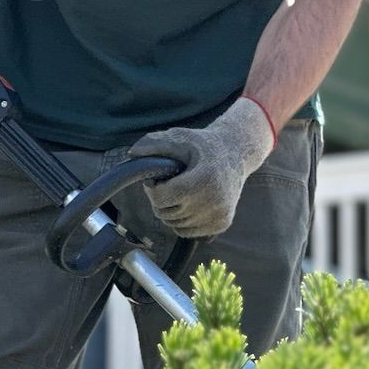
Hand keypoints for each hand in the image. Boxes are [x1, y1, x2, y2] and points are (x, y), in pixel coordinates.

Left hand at [126, 97, 276, 238]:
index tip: (158, 179)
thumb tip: (132, 153)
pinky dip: (182, 221)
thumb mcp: (179, 137)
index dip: (153, 189)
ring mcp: (220, 215)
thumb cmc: (204, 145)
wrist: (237, 154)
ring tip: (180, 192)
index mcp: (204, 179)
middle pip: (166, 214)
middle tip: (169, 184)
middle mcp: (215, 201)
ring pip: (175, 225)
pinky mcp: (222, 224)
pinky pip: (188, 231)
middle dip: (161, 200)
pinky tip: (189, 203)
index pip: (162, 198)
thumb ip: (154, 143)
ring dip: (171, 211)